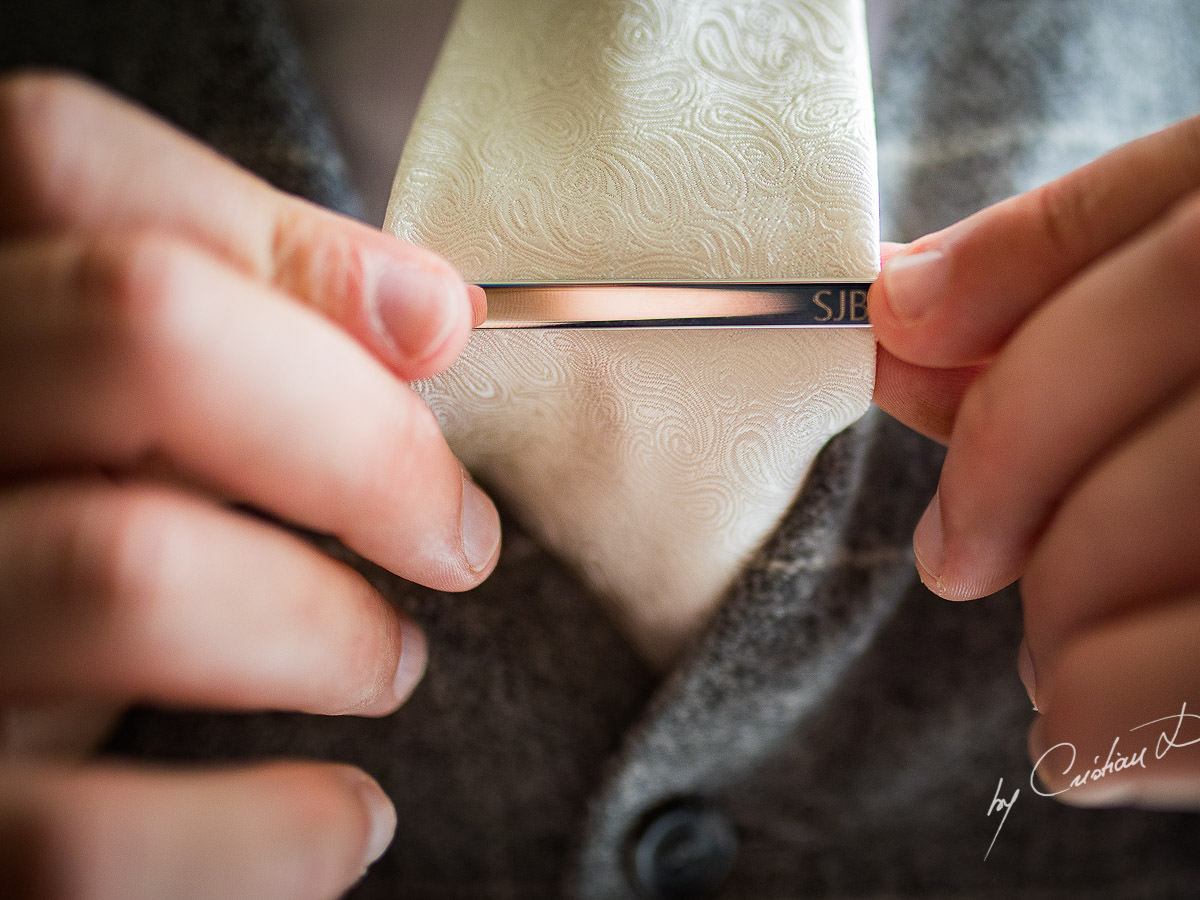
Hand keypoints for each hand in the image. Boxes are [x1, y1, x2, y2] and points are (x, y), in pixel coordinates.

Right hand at [0, 73, 499, 898]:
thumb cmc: (66, 564)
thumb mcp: (122, 429)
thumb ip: (242, 337)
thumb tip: (431, 311)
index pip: (57, 159)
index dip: (278, 235)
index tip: (438, 333)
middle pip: (137, 328)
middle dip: (360, 433)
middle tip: (453, 532)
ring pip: (129, 571)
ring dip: (327, 629)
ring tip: (386, 663)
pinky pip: (85, 842)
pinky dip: (272, 836)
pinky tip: (340, 820)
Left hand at [871, 89, 1199, 891]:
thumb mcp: (1197, 487)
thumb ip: (1085, 387)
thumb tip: (912, 322)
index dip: (1052, 226)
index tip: (904, 312)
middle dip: (1025, 406)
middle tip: (950, 548)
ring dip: (1071, 579)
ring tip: (1055, 663)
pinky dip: (1109, 704)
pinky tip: (1092, 744)